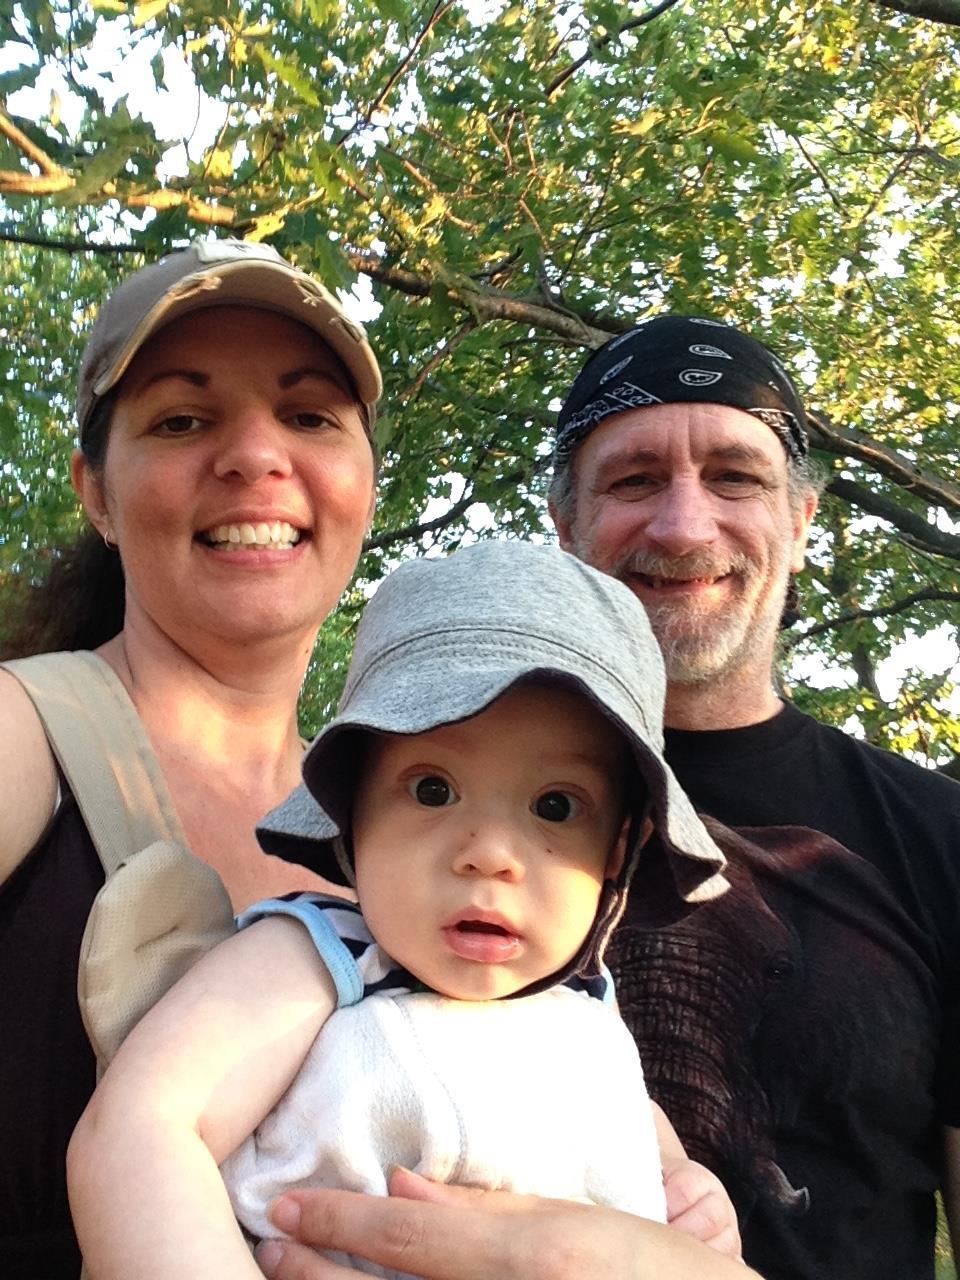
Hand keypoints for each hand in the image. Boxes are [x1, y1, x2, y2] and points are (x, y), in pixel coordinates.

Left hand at [254, 1167, 755, 1279]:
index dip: (336, 1222)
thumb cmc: (663, 1274)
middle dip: (311, 1278)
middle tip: (268, 1252)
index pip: (406, 1239)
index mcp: (529, 1261)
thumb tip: (401, 1188)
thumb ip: (487, 1210)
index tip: (286, 1207)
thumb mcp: (579, 1227)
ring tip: (291, 1278)